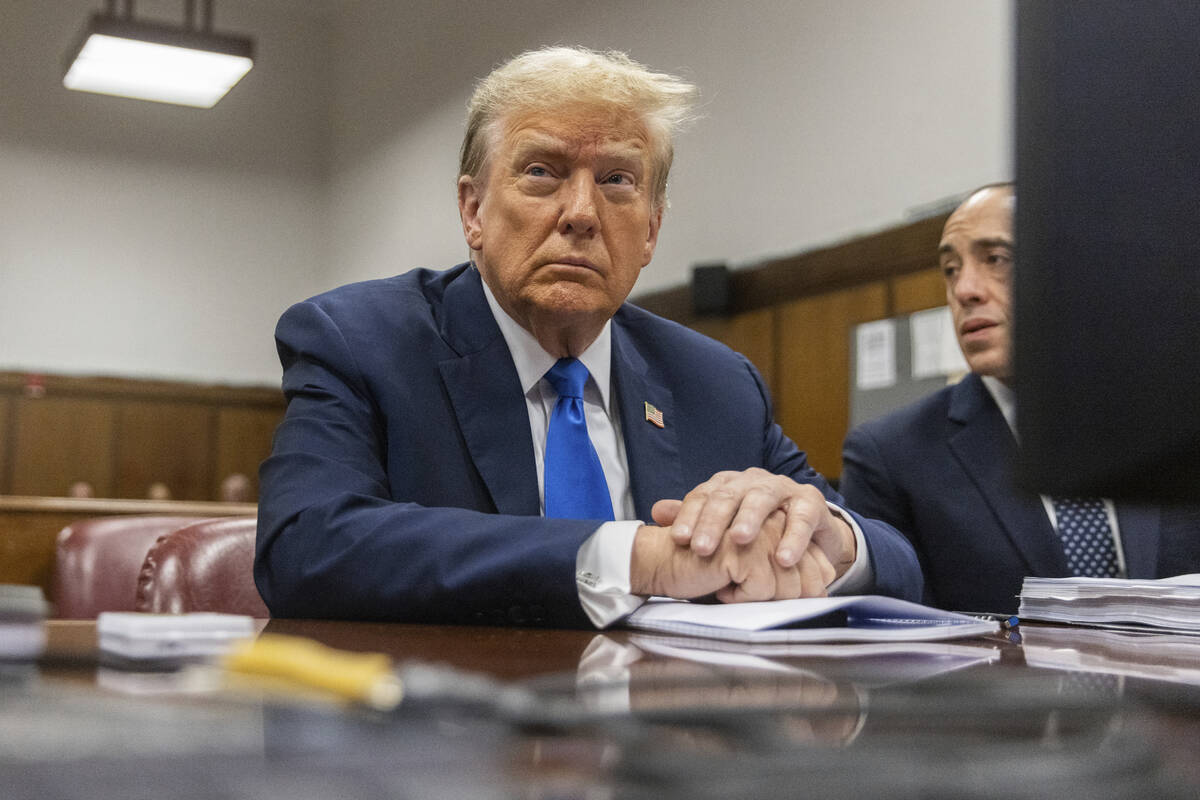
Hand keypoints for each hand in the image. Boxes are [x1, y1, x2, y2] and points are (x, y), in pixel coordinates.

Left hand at [652, 468, 856, 577]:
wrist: (807, 528)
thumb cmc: (759, 528)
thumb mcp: (725, 523)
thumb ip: (693, 518)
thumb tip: (656, 512)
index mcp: (727, 485)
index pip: (703, 496)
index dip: (689, 516)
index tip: (678, 540)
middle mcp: (752, 482)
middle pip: (728, 497)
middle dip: (713, 522)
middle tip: (701, 548)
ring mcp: (782, 489)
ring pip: (762, 499)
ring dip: (750, 520)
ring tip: (739, 541)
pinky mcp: (811, 502)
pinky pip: (801, 517)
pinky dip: (793, 538)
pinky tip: (783, 558)